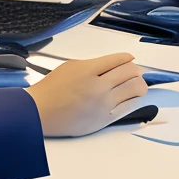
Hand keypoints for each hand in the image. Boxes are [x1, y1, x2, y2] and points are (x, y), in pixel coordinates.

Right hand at [25, 51, 146, 136]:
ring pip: (134, 89)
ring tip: (138, 83)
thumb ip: (93, 65)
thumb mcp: (71, 66)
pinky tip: (133, 97)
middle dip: (135, 70)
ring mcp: (103, 104)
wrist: (39, 113)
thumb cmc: (51, 89)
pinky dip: (133, 99)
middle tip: (135, 70)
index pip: (118, 60)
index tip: (129, 58)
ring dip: (139, 84)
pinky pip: (128, 107)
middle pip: (130, 73)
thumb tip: (112, 66)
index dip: (127, 58)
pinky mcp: (103, 120)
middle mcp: (98, 86)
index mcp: (89, 70)